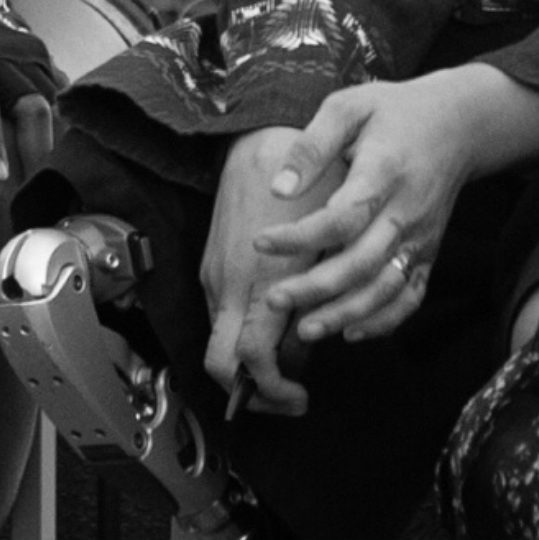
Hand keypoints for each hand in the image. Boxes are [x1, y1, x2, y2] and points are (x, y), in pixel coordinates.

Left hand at [0, 0, 63, 184]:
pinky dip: (61, 118)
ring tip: (48, 181)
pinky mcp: (39, 52)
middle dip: (36, 149)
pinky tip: (58, 151)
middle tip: (33, 193)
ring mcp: (22, 52)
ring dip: (51, 140)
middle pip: (30, 106)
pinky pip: (58, 88)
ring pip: (50, 100)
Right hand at [198, 127, 331, 411]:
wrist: (259, 141)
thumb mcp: (326, 246)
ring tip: (290, 362)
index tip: (299, 397)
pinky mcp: (212, 267)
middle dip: (253, 392)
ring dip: (251, 364)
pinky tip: (276, 326)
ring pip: (220, 342)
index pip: (252, 360)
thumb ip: (317, 298)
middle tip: (288, 396)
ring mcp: (215, 277)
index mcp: (257, 282)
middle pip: (220, 364)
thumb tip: (317, 340)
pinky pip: (223, 316)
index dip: (274, 390)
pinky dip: (245, 335)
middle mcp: (228, 285)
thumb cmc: (303, 186)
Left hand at [245, 73, 512, 355]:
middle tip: (273, 301)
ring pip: (386, 288)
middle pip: (362, 262)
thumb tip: (278, 189)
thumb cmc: (394, 112)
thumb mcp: (349, 106)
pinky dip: (384, 321)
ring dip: (346, 314)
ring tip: (304, 330)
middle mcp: (406, 212)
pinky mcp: (429, 252)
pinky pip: (410, 296)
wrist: (459, 124)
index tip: (259, 242)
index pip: (343, 217)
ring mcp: (421, 237)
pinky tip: (349, 332)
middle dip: (316, 288)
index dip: (300, 236)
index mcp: (384, 172)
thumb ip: (312, 145)